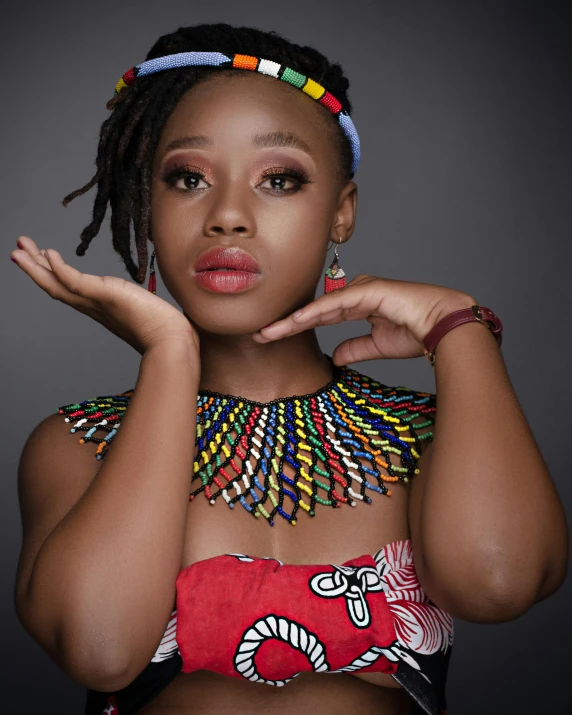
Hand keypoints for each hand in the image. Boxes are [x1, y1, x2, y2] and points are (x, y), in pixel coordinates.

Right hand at [10, 236, 199, 355]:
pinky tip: (49, 254)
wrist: (173, 343)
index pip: (68, 289)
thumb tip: (142, 301)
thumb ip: (135, 305)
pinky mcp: (107, 296)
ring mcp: (98, 303)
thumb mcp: (144, 311)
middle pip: (55, 287)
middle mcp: (94, 308)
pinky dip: (60, 269)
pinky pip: (76, 282)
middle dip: (34, 268)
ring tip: (19, 250)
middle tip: (16, 250)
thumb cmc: (165, 330)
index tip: (41, 257)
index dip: (51, 275)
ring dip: (36, 267)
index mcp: (100, 309)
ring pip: (58, 284)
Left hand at [252, 274, 475, 364]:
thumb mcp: (377, 346)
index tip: (272, 337)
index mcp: (359, 305)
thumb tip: (336, 358)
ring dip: (293, 320)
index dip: (295, 326)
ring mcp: (363, 290)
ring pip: (320, 306)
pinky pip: (336, 303)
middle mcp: (358, 294)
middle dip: (285, 323)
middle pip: (314, 310)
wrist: (444, 326)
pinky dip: (315, 313)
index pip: (320, 316)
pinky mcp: (370, 291)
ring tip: (267, 332)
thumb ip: (355, 349)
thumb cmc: (417, 332)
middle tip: (258, 334)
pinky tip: (295, 321)